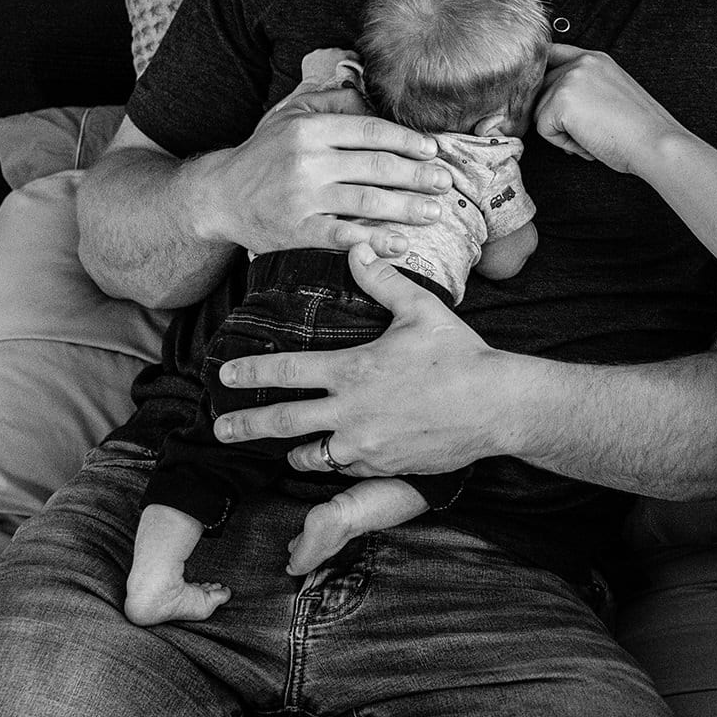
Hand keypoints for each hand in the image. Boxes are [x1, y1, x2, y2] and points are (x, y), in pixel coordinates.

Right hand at [196, 106, 449, 258]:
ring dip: (407, 208)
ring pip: (367, 202)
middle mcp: (307, 161)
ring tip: (434, 212)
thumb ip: (331, 101)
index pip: (371, 131)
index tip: (433, 150)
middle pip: (377, 166)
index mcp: (310, 129)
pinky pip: (344, 237)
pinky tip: (401, 244)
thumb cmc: (264, 154)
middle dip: (418, 175)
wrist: (218, 196)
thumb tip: (370, 94)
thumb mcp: (289, 116)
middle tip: (445, 182)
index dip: (408, 141)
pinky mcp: (297, 230)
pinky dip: (376, 241)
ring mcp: (302, 197)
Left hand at [215, 244, 514, 474]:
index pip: (286, 372)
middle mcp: (350, 412)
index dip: (251, 372)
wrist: (496, 405)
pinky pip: (346, 469)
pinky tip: (337, 456)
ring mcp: (365, 444)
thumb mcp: (421, 310)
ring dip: (293, 451)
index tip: (225, 375)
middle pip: (281, 422)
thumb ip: (382, 281)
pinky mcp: (385, 467)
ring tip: (284, 450)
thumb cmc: (460, 354)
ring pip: (310, 455)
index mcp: (353, 369)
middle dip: (245, 426)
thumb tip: (358, 248)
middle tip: (220, 429)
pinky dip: (335, 462)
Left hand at [532, 44, 689, 173]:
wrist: (655, 142)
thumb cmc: (641, 129)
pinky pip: (543, 130)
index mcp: (595, 59)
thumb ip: (585, 88)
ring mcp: (569, 79)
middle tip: (590, 130)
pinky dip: (563, 144)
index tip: (552, 97)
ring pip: (540, 112)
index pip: (552, 55)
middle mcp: (580, 63)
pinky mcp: (561, 101)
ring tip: (593, 137)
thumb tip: (554, 102)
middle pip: (542, 89)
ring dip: (562, 132)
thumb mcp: (612, 94)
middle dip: (557, 115)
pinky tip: (589, 143)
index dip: (546, 79)